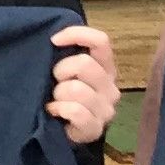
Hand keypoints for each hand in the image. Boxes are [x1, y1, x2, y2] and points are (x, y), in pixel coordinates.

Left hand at [47, 23, 118, 148]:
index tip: (53, 40)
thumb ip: (66, 51)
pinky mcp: (96, 128)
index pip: (100, 41)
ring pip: (77, 89)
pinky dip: (59, 109)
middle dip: (61, 70)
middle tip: (54, 81)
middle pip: (85, 64)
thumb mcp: (65, 69)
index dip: (76, 35)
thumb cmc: (63, 93)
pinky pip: (76, 111)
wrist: (63, 130)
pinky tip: (54, 111)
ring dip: (58, 93)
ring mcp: (105, 109)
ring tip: (55, 99)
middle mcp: (110, 86)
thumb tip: (54, 36)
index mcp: (105, 66)